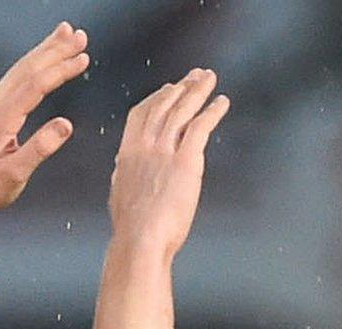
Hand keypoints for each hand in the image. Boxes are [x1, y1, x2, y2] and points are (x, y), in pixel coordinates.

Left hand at [0, 22, 91, 230]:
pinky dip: (32, 64)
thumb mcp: (15, 174)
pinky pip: (16, 78)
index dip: (61, 69)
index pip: (37, 84)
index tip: (84, 58)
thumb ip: (39, 148)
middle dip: (55, 49)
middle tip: (79, 35)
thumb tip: (66, 124)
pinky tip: (40, 61)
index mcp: (4, 116)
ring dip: (44, 51)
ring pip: (21, 69)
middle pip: (29, 67)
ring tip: (64, 36)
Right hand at [107, 68, 230, 257]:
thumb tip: (123, 167)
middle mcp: (145, 146)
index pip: (141, 114)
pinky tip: (222, 102)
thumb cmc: (132, 227)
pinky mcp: (186, 161)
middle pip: (164, 105)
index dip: (156, 98)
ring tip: (209, 78)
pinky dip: (212, 111)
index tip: (168, 88)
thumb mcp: (120, 193)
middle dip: (180, 87)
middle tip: (195, 75)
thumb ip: (124, 175)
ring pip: (182, 110)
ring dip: (197, 91)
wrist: (141, 239)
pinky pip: (200, 127)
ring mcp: (165, 152)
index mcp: (127, 153)